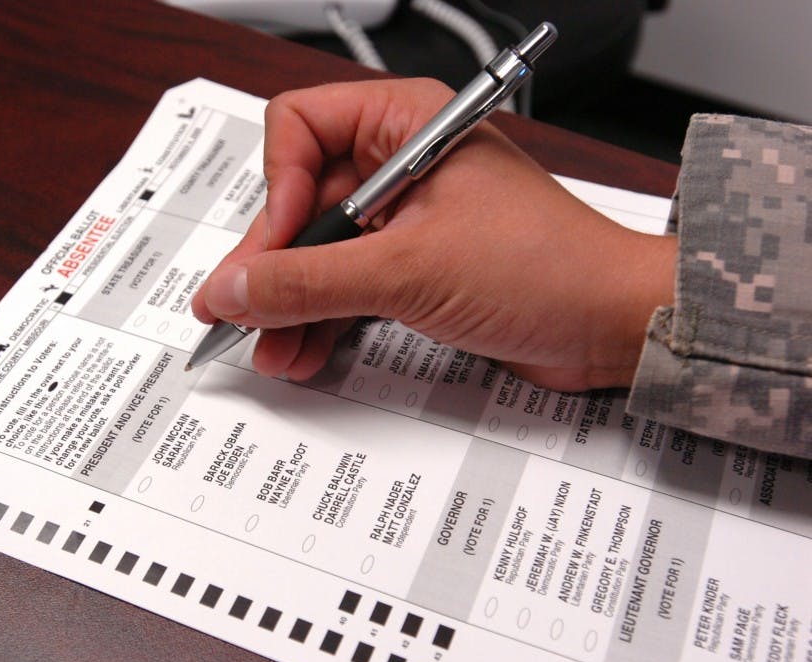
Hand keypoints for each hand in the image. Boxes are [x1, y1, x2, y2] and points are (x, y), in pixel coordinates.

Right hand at [191, 78, 675, 391]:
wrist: (610, 326)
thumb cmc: (547, 267)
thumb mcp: (408, 271)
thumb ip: (309, 281)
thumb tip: (235, 288)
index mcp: (405, 124)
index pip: (297, 128)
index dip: (274, 188)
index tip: (273, 248)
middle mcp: (399, 165)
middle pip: (299, 200)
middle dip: (270, 263)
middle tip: (239, 312)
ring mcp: (406, 220)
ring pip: (320, 251)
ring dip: (290, 303)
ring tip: (267, 348)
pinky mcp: (415, 267)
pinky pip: (348, 286)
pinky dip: (323, 319)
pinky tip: (302, 352)